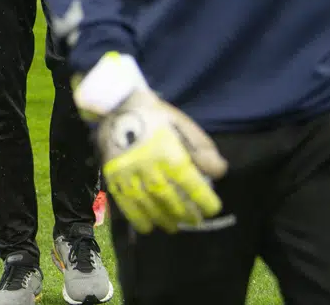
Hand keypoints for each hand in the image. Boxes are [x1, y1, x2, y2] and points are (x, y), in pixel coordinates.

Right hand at [94, 87, 226, 233]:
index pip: (193, 187)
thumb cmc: (154, 114)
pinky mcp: (112, 175)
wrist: (115, 103)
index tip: (212, 209)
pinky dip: (137, 219)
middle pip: (171, 200)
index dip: (206, 202)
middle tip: (195, 220)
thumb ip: (203, 148)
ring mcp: (128, 173)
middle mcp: (148, 166)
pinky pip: (125, 203)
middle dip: (186, 214)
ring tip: (174, 225)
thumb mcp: (183, 123)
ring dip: (164, 219)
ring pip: (149, 205)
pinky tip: (148, 226)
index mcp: (169, 153)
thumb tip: (218, 173)